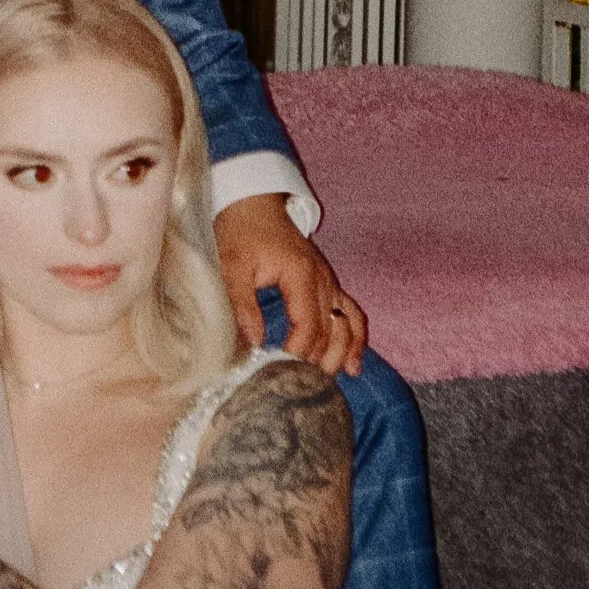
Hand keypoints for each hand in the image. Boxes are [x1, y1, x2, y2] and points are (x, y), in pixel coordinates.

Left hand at [213, 192, 366, 377]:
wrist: (254, 203)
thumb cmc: (241, 232)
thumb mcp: (232, 266)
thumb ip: (242, 304)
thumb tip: (254, 343)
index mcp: (301, 275)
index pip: (309, 326)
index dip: (299, 352)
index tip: (283, 371)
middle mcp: (323, 280)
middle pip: (331, 331)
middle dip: (320, 361)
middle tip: (303, 386)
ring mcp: (330, 281)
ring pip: (348, 324)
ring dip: (343, 354)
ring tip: (331, 380)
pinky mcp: (328, 283)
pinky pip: (352, 313)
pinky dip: (356, 338)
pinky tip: (355, 364)